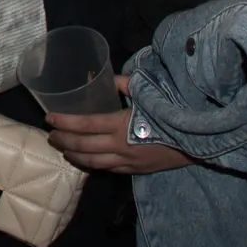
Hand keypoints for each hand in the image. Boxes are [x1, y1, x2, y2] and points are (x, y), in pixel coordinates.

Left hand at [46, 76, 191, 173]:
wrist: (198, 139)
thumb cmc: (172, 112)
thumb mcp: (148, 93)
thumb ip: (124, 84)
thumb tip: (106, 77)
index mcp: (121, 124)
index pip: (84, 124)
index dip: (64, 122)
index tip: (49, 118)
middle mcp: (120, 146)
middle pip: (83, 146)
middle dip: (63, 141)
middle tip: (50, 135)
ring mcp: (127, 161)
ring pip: (93, 162)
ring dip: (74, 155)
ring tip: (62, 149)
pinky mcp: (136, 170)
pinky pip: (108, 169)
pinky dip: (92, 165)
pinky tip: (85, 161)